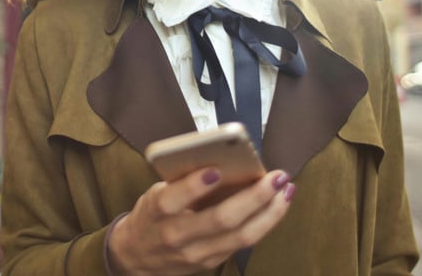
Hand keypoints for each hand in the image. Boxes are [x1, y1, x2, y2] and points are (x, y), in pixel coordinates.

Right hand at [106, 167, 294, 274]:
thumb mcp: (155, 192)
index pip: (174, 200)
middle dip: (253, 197)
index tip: (215, 169)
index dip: (194, 186)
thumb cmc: (151, 215)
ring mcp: (196, 254)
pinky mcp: (211, 262)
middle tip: (276, 177)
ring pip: (240, 237)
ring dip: (269, 213)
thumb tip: (222, 158)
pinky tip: (277, 205)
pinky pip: (244, 243)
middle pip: (220, 220)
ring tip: (286, 190)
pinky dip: (264, 223)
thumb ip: (182, 181)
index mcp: (156, 211)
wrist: (136, 258)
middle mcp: (177, 235)